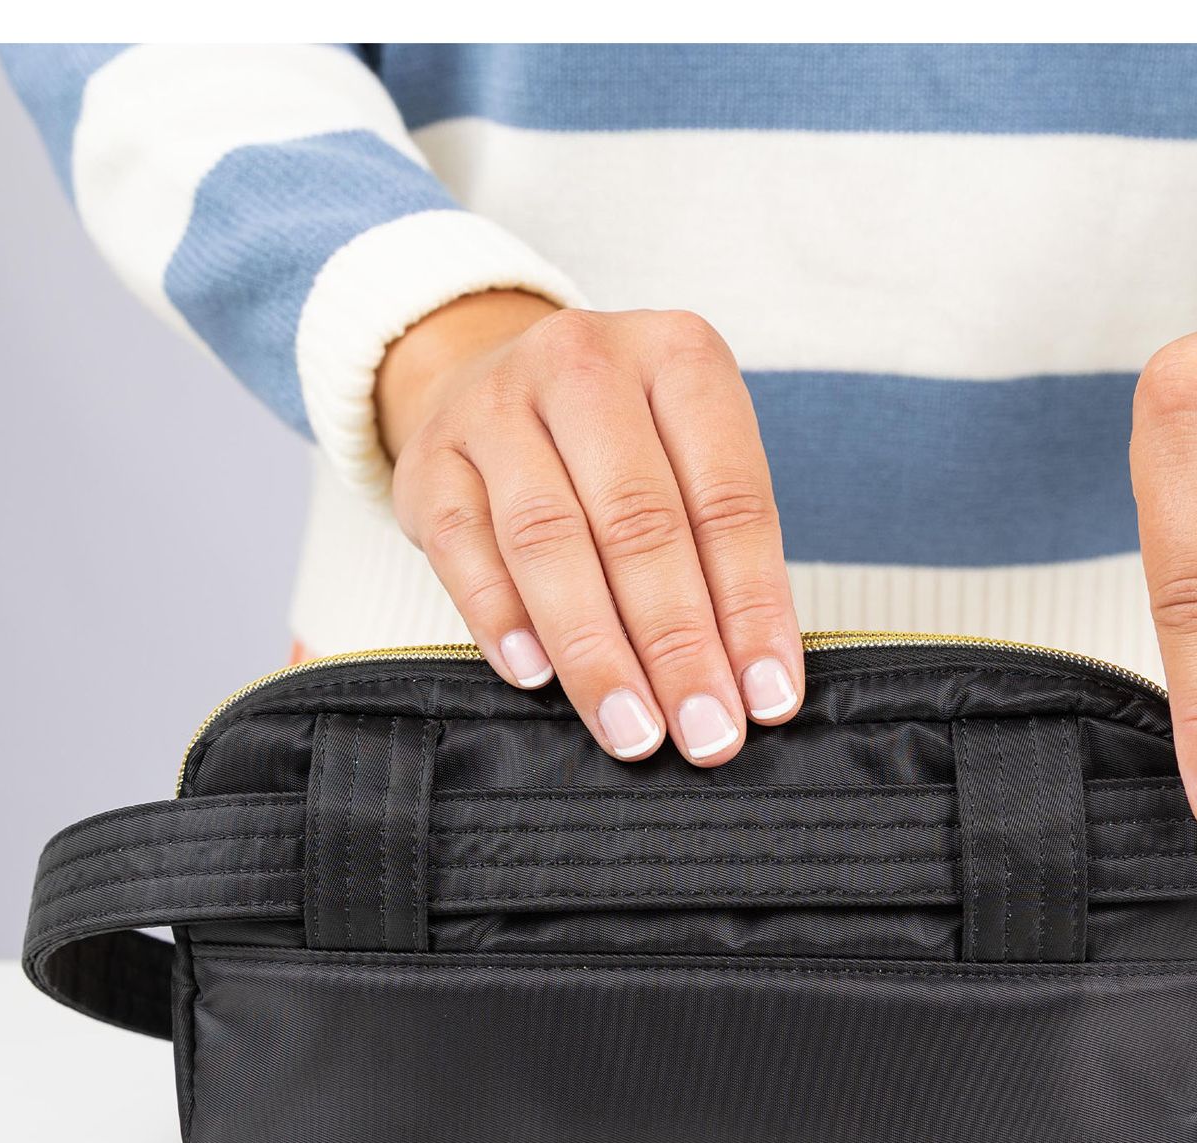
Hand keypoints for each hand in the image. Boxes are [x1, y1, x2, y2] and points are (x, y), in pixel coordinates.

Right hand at [377, 292, 802, 764]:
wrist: (489, 378)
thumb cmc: (616, 443)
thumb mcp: (687, 461)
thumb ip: (718, 554)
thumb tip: (749, 684)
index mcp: (680, 356)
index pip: (729, 498)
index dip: (753, 607)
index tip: (767, 697)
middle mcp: (586, 364)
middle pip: (639, 522)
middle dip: (678, 644)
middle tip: (704, 731)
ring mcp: (496, 405)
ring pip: (549, 539)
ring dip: (597, 650)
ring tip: (633, 729)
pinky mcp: (429, 459)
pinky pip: (466, 547)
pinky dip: (502, 619)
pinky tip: (536, 678)